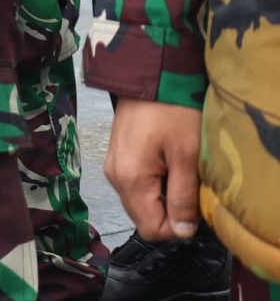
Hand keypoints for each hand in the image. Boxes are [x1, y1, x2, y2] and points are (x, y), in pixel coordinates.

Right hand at [105, 99, 203, 242]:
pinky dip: (155, 184)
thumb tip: (182, 231)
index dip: (177, 227)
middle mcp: (114, 177)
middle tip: (189, 185)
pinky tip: (167, 163)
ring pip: (141, 202)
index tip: (195, 206)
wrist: (150, 75)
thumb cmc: (172, 111)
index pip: (151, 228)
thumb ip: (183, 196)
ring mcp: (113, 166)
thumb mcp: (187, 155)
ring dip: (164, 197)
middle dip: (170, 211)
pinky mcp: (116, 157)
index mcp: (130, 179)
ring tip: (179, 171)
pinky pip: (136, 186)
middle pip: (144, 217)